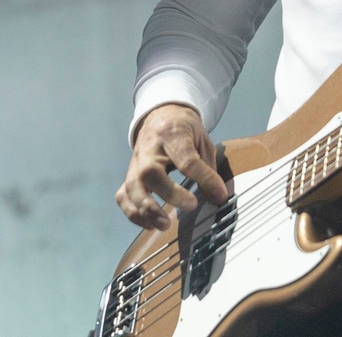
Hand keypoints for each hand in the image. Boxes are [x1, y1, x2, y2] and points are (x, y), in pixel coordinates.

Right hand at [115, 103, 229, 229]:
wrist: (160, 116)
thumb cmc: (185, 131)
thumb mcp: (202, 140)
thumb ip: (208, 168)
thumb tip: (217, 197)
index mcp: (172, 134)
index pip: (186, 158)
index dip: (203, 178)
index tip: (218, 194)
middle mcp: (149, 148)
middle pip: (150, 172)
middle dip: (170, 193)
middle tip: (191, 206)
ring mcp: (135, 163)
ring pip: (132, 187)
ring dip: (147, 210)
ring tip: (165, 225)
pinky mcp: (128, 175)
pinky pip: (123, 196)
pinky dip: (133, 213)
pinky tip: (150, 225)